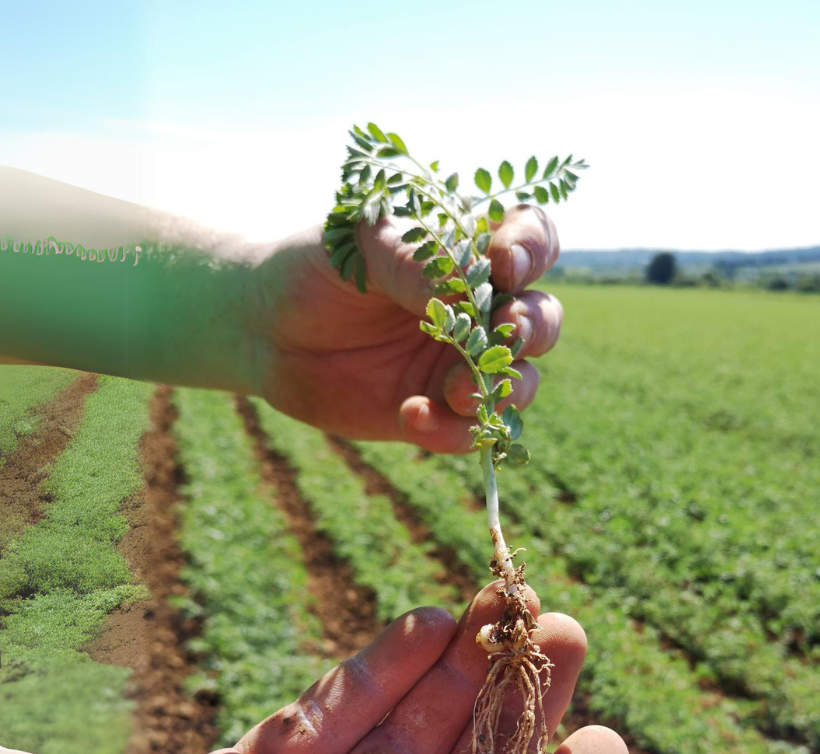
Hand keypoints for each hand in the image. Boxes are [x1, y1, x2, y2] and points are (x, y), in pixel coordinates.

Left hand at [250, 206, 563, 452]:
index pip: (531, 240)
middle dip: (532, 330)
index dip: (534, 250)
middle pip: (542, 319)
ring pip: (520, 383)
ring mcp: (463, 366)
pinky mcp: (439, 413)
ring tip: (457, 392)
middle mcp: (479, 310)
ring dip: (502, 391)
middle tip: (505, 335)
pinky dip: (453, 432)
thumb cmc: (314, 268)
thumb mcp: (358, 246)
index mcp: (468, 253)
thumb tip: (471, 297)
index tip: (505, 264)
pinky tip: (411, 416)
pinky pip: (469, 432)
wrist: (262, 329)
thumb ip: (416, 261)